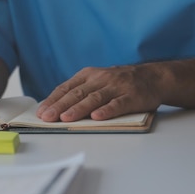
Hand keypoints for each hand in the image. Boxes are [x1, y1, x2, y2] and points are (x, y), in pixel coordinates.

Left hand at [36, 64, 163, 121]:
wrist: (153, 77)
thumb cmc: (120, 83)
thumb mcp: (97, 81)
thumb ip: (79, 91)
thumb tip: (56, 108)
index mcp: (88, 75)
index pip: (66, 88)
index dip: (53, 100)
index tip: (41, 111)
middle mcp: (100, 79)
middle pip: (76, 94)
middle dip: (60, 106)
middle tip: (47, 117)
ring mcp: (116, 87)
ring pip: (94, 98)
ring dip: (78, 109)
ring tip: (65, 118)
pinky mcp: (131, 96)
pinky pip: (117, 104)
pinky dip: (106, 110)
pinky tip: (97, 117)